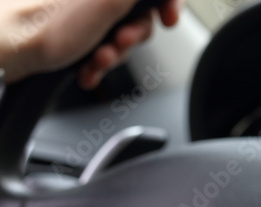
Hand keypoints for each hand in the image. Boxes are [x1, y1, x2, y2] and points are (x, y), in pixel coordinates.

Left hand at [0, 0, 182, 88]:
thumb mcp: (105, 2)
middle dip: (133, 34)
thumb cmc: (37, 26)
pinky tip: (87, 69)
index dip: (162, 1)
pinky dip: (96, 60)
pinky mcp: (65, 28)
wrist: (3, 56)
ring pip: (116, 29)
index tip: (167, 18)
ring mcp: (74, 8)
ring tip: (97, 61)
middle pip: (133, 8)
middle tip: (120, 43)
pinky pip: (96, 42)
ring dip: (114, 53)